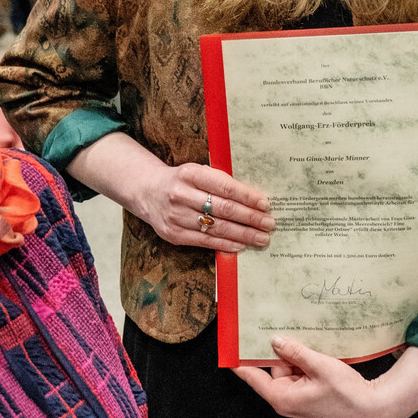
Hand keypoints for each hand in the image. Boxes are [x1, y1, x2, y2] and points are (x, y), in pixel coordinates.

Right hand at [134, 161, 273, 253]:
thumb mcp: (198, 172)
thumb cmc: (182, 181)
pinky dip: (226, 243)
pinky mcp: (173, 234)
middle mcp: (181, 195)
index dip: (248, 197)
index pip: (225, 187)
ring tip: (261, 238)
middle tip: (269, 224)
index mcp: (190, 174)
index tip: (265, 204)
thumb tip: (254, 199)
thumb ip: (220, 182)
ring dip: (243, 235)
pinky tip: (241, 245)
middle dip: (250, 218)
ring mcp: (176, 216)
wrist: (148, 191)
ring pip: (217, 228)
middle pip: (224, 209)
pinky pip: (205, 241)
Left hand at [234, 340, 417, 417]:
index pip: (252, 376)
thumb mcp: (319, 366)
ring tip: (298, 333)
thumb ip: (296, 351)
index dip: (240, 359)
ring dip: (292, 352)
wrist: (371, 410)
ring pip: (287, 367)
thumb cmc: (346, 394)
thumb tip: (275, 340)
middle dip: (275, 348)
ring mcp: (298, 397)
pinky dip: (302, 359)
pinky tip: (310, 345)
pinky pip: (298, 371)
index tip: (230, 345)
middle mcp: (287, 399)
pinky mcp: (309, 393)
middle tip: (271, 323)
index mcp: (283, 397)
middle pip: (271, 367)